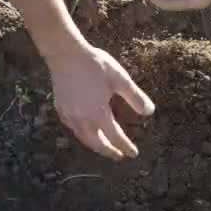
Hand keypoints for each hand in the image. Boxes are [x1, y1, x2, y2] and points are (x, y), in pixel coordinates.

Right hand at [45, 42, 154, 160]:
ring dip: (95, 146)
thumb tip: (150, 112)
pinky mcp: (60, 109)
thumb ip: (135, 97)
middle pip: (97, 143)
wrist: (65, 54)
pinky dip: (83, 136)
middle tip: (118, 155)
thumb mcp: (120, 79)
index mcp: (99, 113)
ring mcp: (69, 116)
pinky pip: (73, 130)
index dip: (125, 146)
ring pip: (84, 139)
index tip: (133, 153)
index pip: (115, 136)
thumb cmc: (94, 65)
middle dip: (109, 151)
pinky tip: (86, 132)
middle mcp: (83, 119)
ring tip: (104, 147)